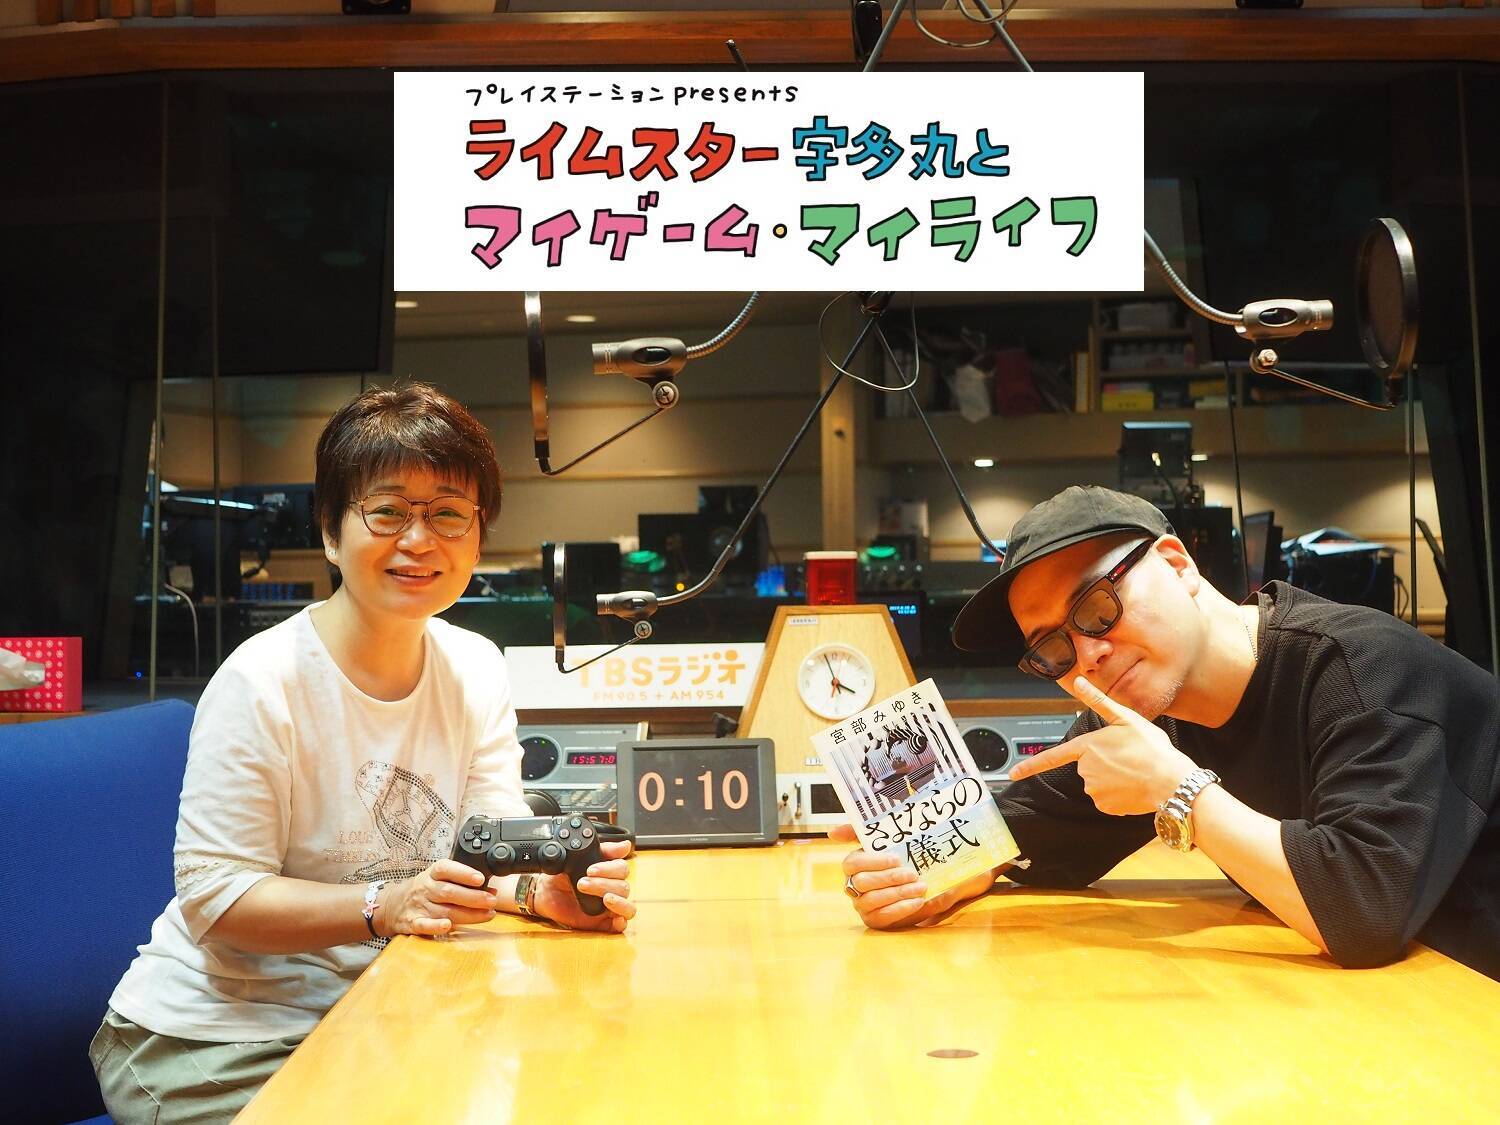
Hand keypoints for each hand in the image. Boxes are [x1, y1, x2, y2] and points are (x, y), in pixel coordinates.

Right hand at [378, 860, 498, 937]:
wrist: (392, 904)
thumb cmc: (425, 890)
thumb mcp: (439, 879)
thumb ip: (462, 882)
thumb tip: (491, 889)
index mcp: (433, 874)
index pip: (446, 869)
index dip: (464, 873)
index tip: (481, 879)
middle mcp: (426, 888)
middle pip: (449, 892)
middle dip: (473, 897)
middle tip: (492, 901)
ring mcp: (419, 906)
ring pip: (444, 910)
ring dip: (468, 914)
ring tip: (487, 915)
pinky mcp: (413, 923)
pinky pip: (424, 925)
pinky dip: (436, 927)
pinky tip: (448, 927)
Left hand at [532, 840, 635, 932]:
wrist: (544, 892)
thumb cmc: (562, 875)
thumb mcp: (578, 858)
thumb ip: (603, 850)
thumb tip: (625, 845)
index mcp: (609, 873)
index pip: (622, 869)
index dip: (609, 869)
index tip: (590, 869)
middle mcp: (612, 889)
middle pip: (623, 887)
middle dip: (603, 884)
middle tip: (582, 883)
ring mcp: (609, 907)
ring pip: (628, 906)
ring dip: (619, 902)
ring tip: (605, 899)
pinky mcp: (602, 923)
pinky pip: (620, 926)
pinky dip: (621, 922)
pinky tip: (615, 919)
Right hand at [829, 824, 995, 929]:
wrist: (936, 875)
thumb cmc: (910, 854)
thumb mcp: (892, 838)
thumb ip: (865, 830)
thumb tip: (832, 832)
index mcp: (856, 863)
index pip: (850, 863)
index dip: (872, 861)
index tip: (895, 857)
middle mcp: (854, 884)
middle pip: (862, 883)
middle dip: (889, 878)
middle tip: (912, 873)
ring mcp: (862, 904)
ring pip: (871, 901)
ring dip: (897, 893)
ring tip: (919, 887)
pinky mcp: (875, 920)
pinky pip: (881, 918)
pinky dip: (900, 909)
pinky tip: (918, 901)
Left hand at [1007, 674, 1197, 815]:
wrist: (1171, 780)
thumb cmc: (1151, 747)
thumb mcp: (1126, 718)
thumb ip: (1098, 702)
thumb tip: (1079, 681)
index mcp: (1087, 747)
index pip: (1053, 757)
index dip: (1031, 766)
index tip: (1013, 773)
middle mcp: (1086, 771)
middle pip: (1087, 766)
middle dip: (1104, 763)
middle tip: (1129, 757)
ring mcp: (1095, 791)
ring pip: (1098, 783)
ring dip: (1113, 778)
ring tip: (1134, 771)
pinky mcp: (1106, 807)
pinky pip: (1108, 799)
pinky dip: (1119, 794)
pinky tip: (1134, 786)